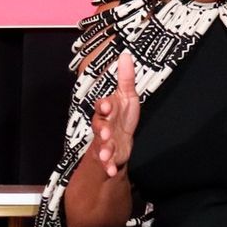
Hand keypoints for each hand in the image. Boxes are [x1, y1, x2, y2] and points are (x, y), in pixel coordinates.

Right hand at [87, 52, 139, 179]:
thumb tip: (125, 55)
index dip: (104, 106)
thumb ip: (125, 78)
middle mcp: (103, 126)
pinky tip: (112, 171)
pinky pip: (107, 163)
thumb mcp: (127, 97)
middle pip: (99, 126)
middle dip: (102, 129)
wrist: (119, 142)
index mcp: (107, 111)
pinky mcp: (109, 157)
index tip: (106, 105)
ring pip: (101, 145)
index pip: (103, 106)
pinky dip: (109, 167)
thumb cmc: (121, 117)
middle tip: (106, 132)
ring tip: (108, 154)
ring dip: (104, 149)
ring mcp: (105, 142)